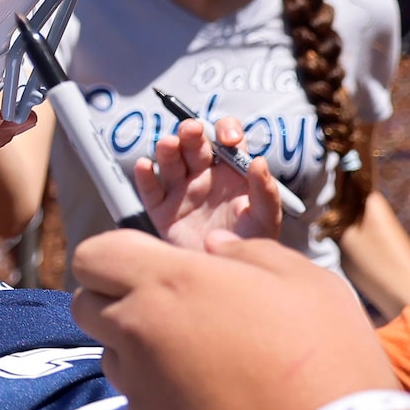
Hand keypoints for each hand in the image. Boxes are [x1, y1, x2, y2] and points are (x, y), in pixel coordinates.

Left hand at [71, 232, 394, 409]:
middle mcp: (138, 331)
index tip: (147, 272)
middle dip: (113, 305)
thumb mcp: (306, 282)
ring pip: (108, 363)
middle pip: (87, 307)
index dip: (114, 261)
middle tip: (167, 318)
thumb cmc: (329, 358)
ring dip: (133, 360)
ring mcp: (137, 390)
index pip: (94, 256)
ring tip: (189, 373)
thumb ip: (250, 254)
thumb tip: (212, 248)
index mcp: (169, 281)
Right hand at [131, 115, 284, 246]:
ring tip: (169, 145)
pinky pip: (149, 188)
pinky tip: (145, 166)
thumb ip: (265, 191)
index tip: (229, 139)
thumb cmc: (250, 244)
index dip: (226, 130)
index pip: (226, 138)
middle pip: (194, 143)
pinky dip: (144, 174)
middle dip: (192, 132)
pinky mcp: (161, 209)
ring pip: (170, 160)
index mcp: (231, 170)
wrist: (225, 279)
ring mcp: (181, 191)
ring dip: (168, 148)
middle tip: (192, 131)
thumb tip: (258, 162)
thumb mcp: (266, 218)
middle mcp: (204, 175)